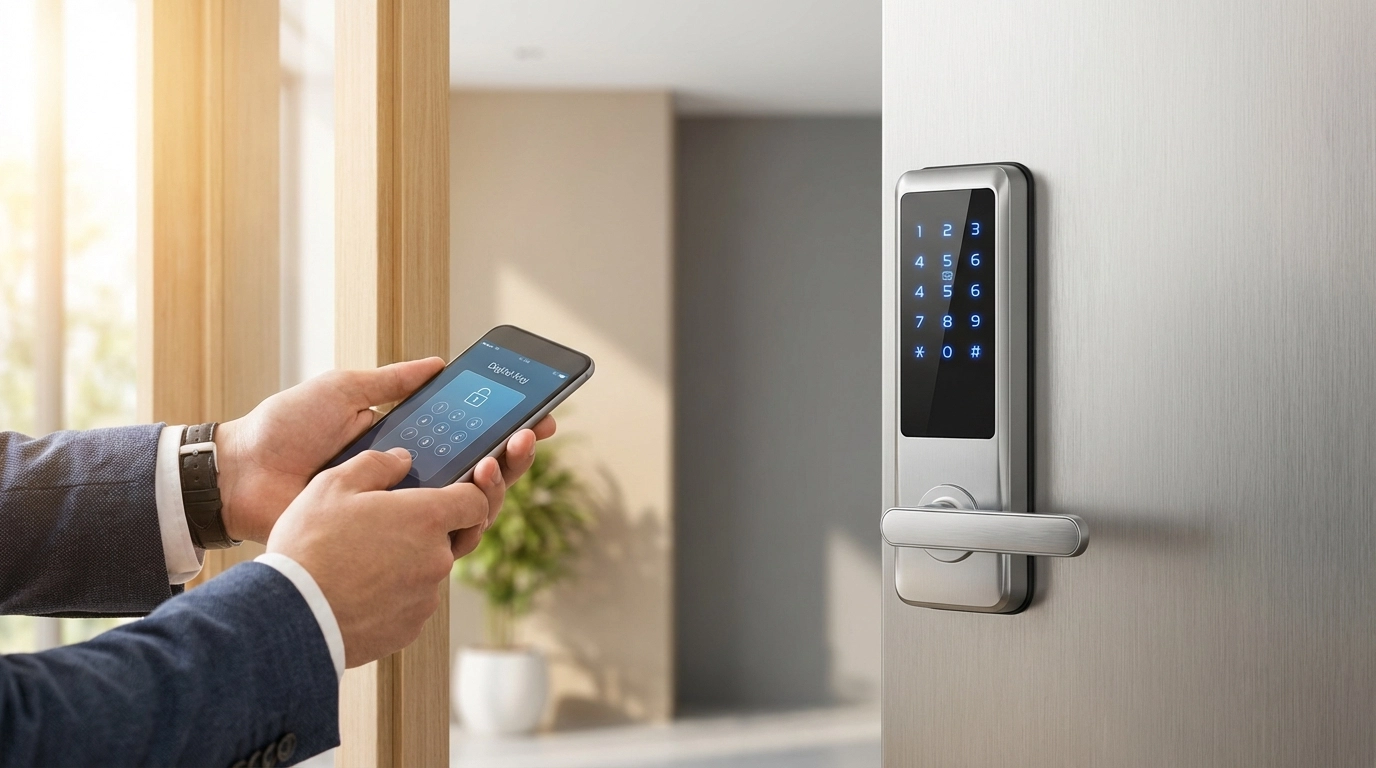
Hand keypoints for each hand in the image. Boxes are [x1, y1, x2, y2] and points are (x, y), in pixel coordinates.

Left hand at [214, 358, 556, 542]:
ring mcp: (401, 514)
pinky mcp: (387, 543)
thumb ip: (393, 382)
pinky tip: (476, 495)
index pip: (467, 438)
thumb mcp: (344, 390)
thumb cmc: (286, 429)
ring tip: (500, 459)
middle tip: (527, 436)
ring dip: (495, 483)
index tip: (537, 415)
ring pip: (469, 507)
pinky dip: (464, 519)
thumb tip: (440, 364)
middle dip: (513, 455)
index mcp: (404, 443)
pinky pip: (438, 540)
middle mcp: (410, 480)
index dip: (504, 430)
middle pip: (479, 474)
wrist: (243, 472)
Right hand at [267, 448, 505, 665]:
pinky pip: (409, 605)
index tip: (450, 496)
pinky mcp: (409, 628)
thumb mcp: (333, 484)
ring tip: (359, 564)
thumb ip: (376, 464)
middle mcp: (437, 559)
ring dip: (405, 566)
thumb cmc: (310, 544)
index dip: (467, 495)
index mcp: (427, 518)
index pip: (477, 502)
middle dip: (426, 532)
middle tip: (386, 529)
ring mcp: (425, 598)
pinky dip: (391, 597)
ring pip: (426, 573)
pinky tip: (355, 591)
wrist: (291, 615)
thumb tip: (402, 459)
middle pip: (450, 539)